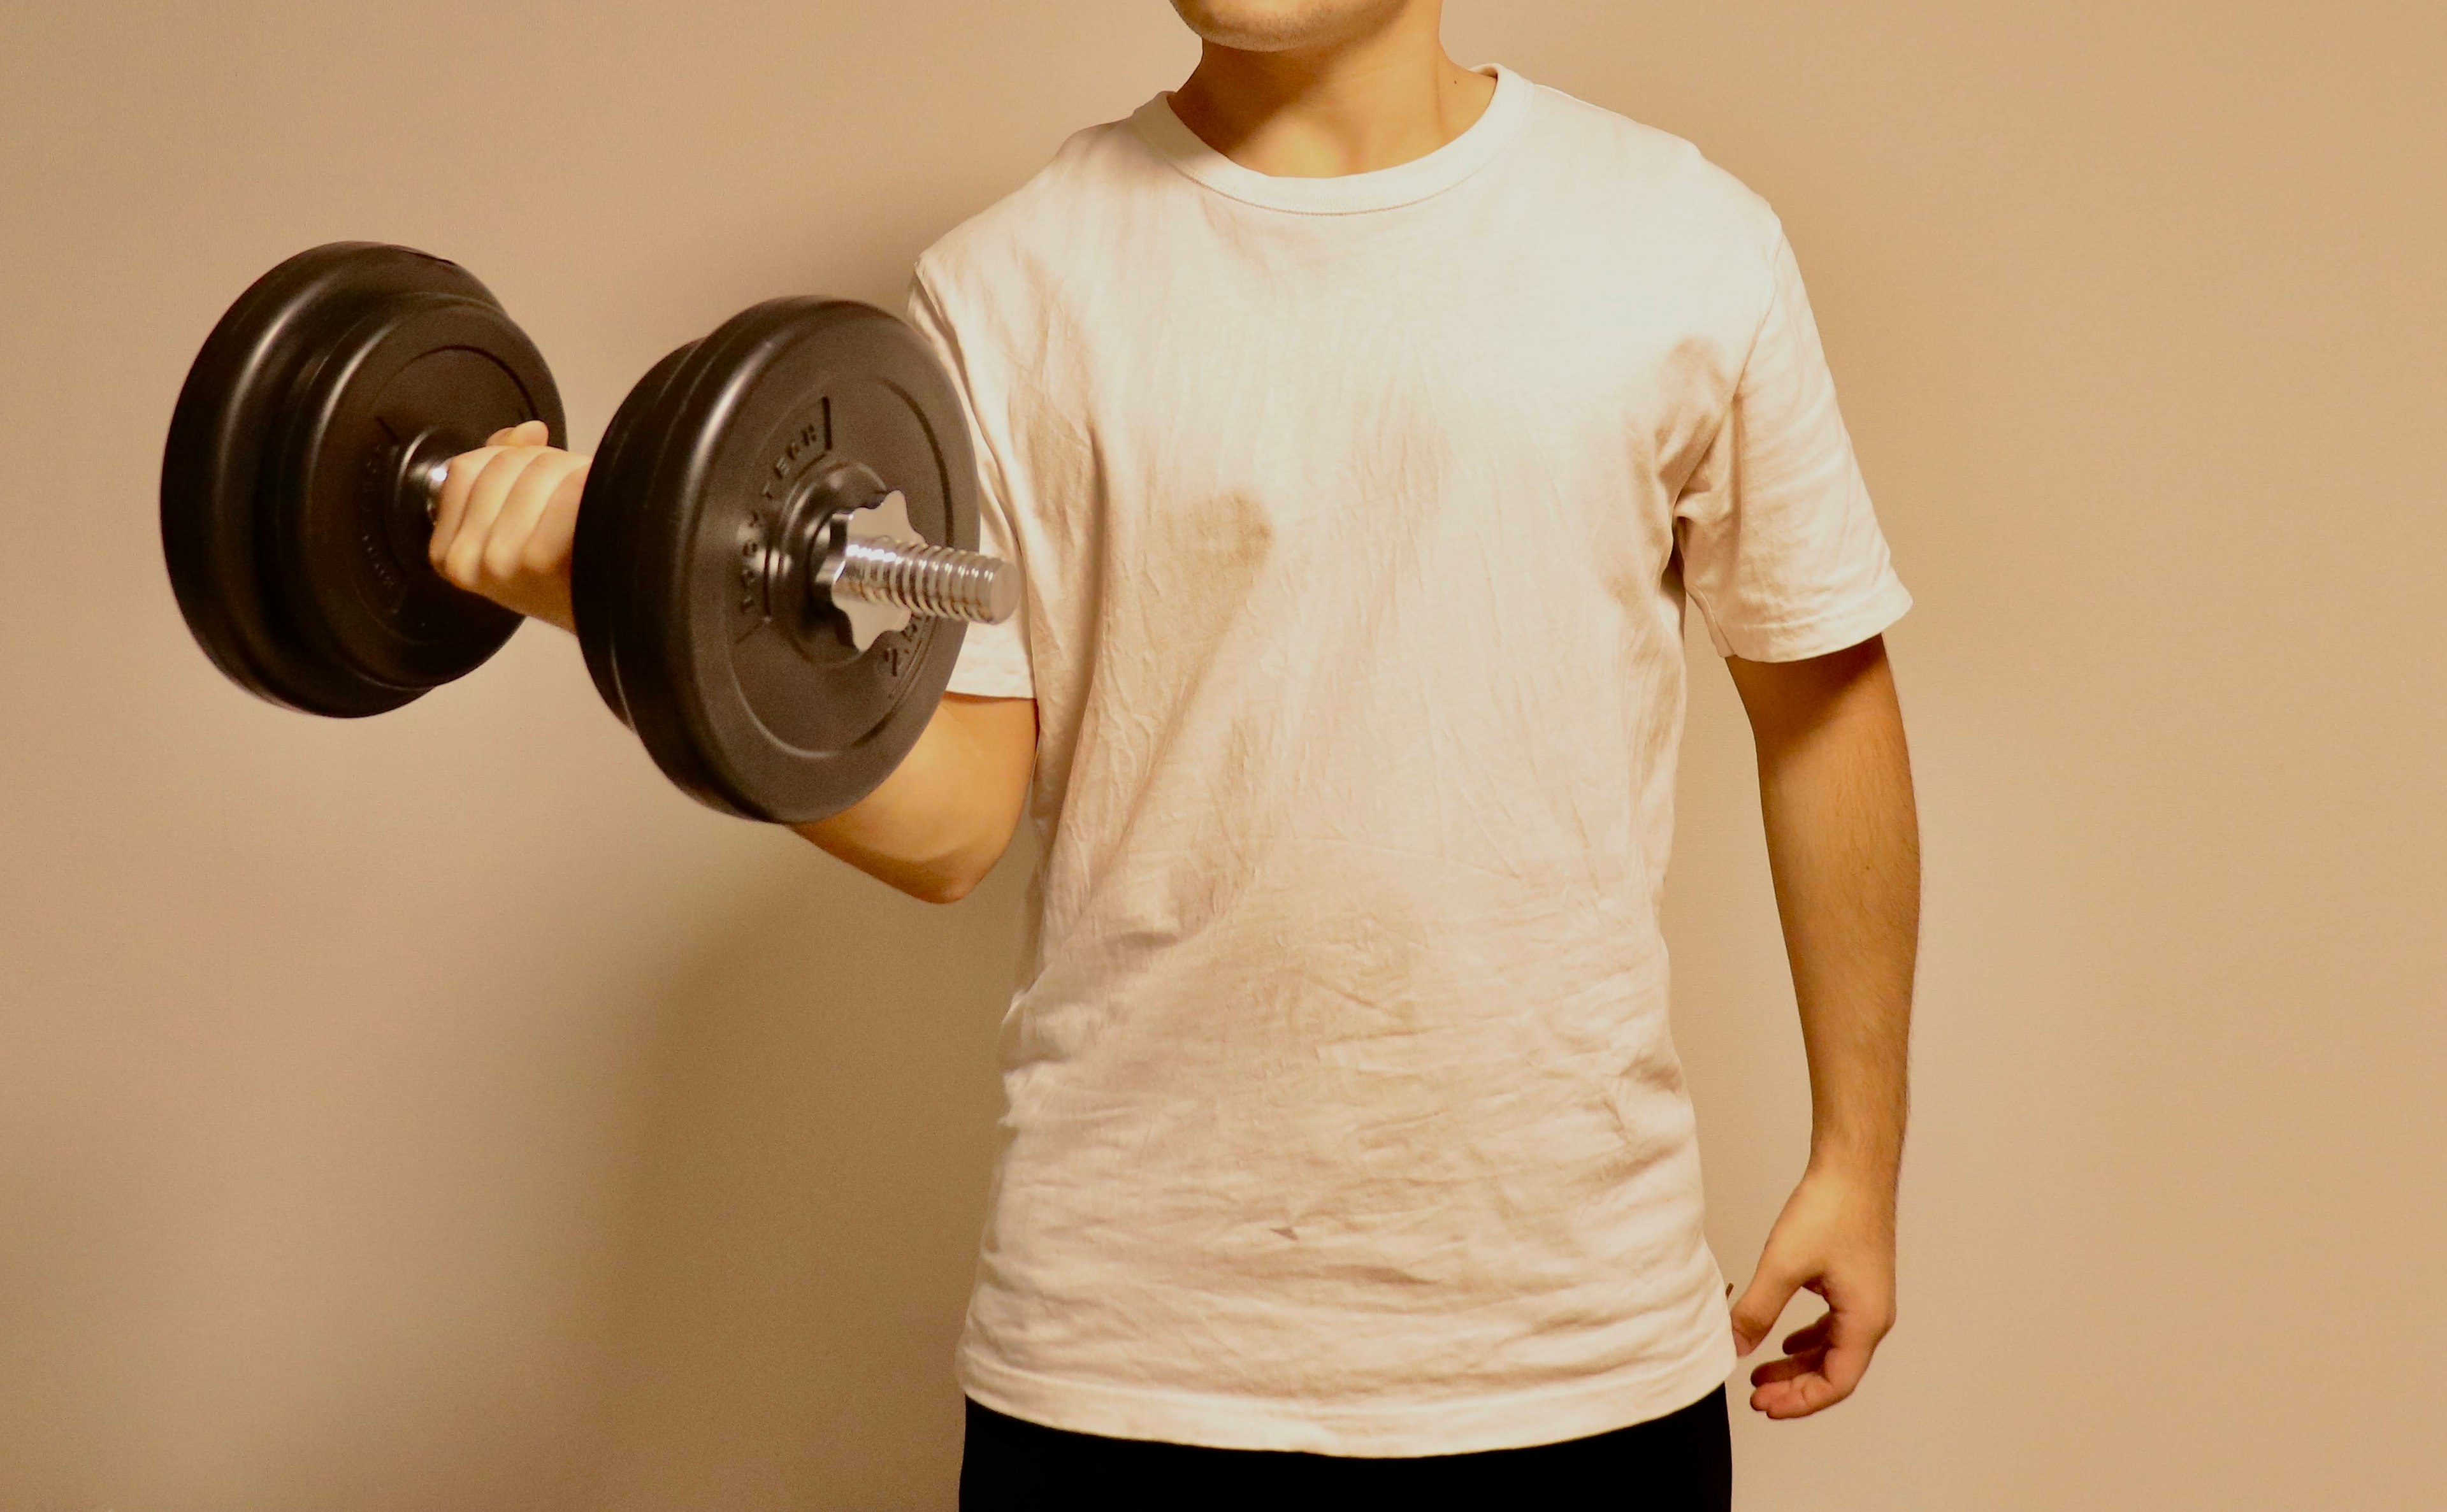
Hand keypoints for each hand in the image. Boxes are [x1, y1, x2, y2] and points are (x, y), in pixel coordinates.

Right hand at [429, 419, 588, 633]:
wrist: (610, 616)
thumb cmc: (564, 573)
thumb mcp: (516, 524)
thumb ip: (505, 469)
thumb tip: (529, 431)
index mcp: (448, 555)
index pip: (467, 468)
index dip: (510, 461)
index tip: (536, 488)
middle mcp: (468, 561)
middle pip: (503, 463)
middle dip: (544, 467)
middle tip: (568, 503)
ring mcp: (500, 561)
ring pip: (536, 468)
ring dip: (570, 476)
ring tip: (583, 513)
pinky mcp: (538, 558)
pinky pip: (565, 488)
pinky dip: (588, 489)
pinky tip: (597, 517)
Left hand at [1727, 1164, 1897, 1418]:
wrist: (1853, 1168)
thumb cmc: (1831, 1209)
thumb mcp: (1783, 1265)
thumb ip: (1757, 1310)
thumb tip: (1734, 1346)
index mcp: (1865, 1321)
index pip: (1835, 1383)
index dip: (1799, 1401)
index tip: (1764, 1405)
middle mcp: (1873, 1316)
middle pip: (1835, 1371)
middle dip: (1795, 1387)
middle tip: (1756, 1395)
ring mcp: (1867, 1299)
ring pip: (1833, 1349)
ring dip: (1799, 1364)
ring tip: (1761, 1372)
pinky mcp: (1856, 1282)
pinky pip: (1834, 1326)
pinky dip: (1809, 1339)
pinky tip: (1784, 1339)